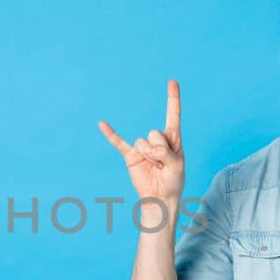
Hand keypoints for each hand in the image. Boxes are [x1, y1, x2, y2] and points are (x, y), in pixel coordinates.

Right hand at [99, 79, 184, 204]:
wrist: (160, 197)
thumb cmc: (173, 181)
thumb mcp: (177, 166)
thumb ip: (165, 153)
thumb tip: (147, 148)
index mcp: (173, 138)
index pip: (173, 115)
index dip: (173, 99)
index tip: (172, 81)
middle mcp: (157, 140)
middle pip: (155, 133)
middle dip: (160, 150)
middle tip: (164, 164)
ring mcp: (143, 147)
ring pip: (143, 142)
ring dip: (150, 156)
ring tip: (155, 167)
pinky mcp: (131, 156)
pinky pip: (119, 143)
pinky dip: (110, 134)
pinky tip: (102, 124)